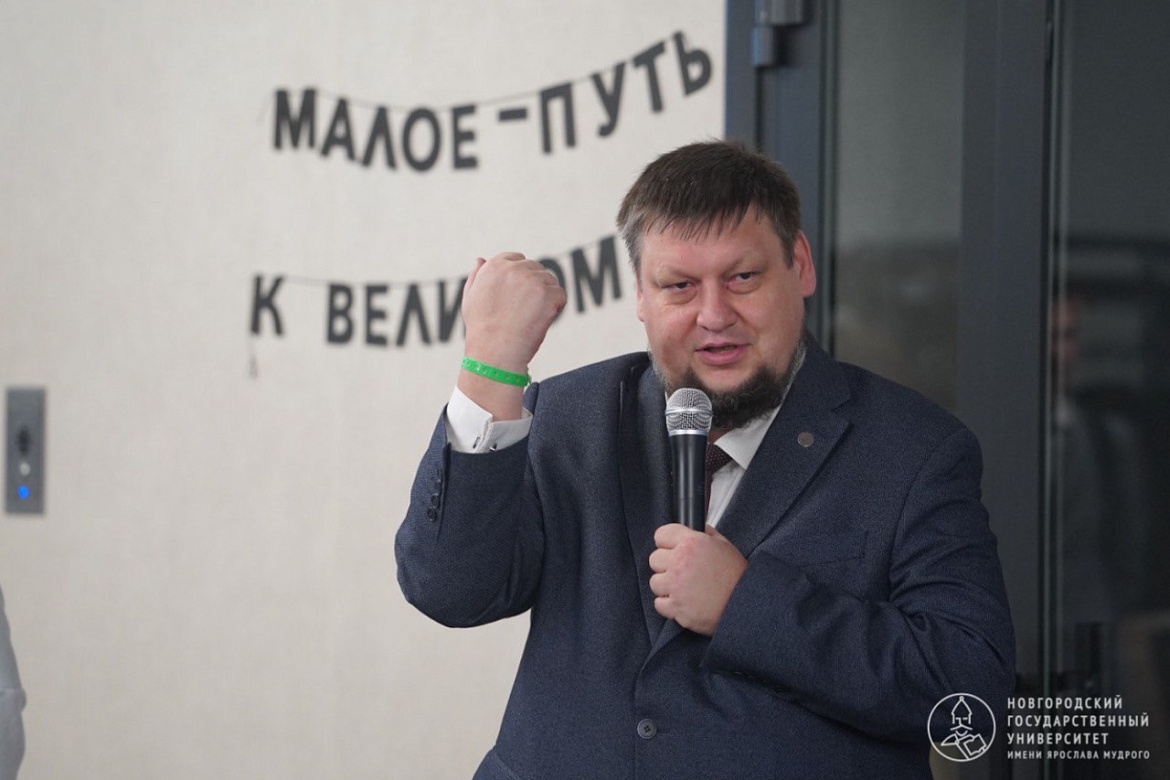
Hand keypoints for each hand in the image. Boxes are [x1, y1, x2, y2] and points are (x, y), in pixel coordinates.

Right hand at [462, 252, 566, 373]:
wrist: (494, 352)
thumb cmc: (481, 330)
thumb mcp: (470, 299)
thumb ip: (476, 276)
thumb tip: (481, 259)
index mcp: (494, 266)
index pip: (517, 259)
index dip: (521, 277)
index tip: (520, 296)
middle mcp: (513, 269)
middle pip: (536, 269)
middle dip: (535, 287)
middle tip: (526, 311)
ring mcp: (532, 280)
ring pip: (550, 281)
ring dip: (546, 297)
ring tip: (532, 317)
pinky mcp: (547, 294)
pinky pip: (561, 295)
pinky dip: (557, 308)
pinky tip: (543, 320)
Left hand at [649, 524, 746, 635]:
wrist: (745, 606)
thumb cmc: (736, 576)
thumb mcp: (724, 545)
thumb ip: (705, 534)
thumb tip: (694, 528)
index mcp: (691, 543)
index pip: (661, 535)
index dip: (667, 542)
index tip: (671, 549)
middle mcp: (680, 562)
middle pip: (654, 559)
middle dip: (666, 565)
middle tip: (681, 571)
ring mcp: (676, 586)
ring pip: (655, 582)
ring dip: (667, 586)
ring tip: (685, 588)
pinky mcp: (676, 607)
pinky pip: (659, 603)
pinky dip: (669, 605)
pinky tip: (684, 602)